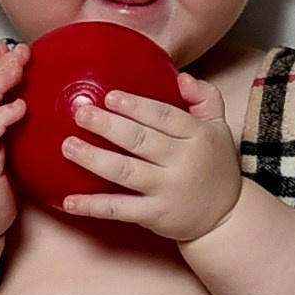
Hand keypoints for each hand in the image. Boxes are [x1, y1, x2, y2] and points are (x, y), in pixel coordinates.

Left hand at [61, 74, 242, 244]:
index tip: (110, 96)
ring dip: (94, 159)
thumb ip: (205, 97)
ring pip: (126, 172)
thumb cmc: (216, 166)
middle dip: (108, 126)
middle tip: (80, 113)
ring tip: (68, 146)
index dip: (136, 106)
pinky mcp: (155, 216)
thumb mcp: (220, 128)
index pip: (164, 117)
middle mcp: (183, 163)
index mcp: (198, 137)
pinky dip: (93, 206)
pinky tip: (69, 201)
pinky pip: (119, 210)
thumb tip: (182, 77)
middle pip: (141, 141)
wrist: (226, 218)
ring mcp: (167, 191)